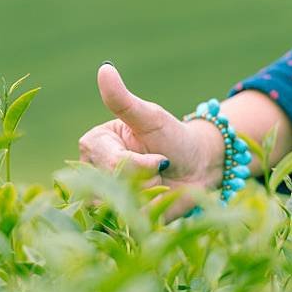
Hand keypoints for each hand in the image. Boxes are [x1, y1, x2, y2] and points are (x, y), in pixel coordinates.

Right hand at [79, 63, 224, 217]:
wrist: (199, 168)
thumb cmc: (173, 137)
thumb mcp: (150, 117)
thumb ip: (123, 100)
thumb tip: (104, 68)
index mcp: (94, 145)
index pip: (105, 162)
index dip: (135, 164)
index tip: (160, 159)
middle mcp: (92, 172)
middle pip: (110, 187)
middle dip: (146, 181)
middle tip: (163, 171)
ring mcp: (104, 197)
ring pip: (120, 208)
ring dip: (150, 199)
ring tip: (161, 186)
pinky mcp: (119, 218)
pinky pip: (132, 223)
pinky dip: (153, 214)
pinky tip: (161, 202)